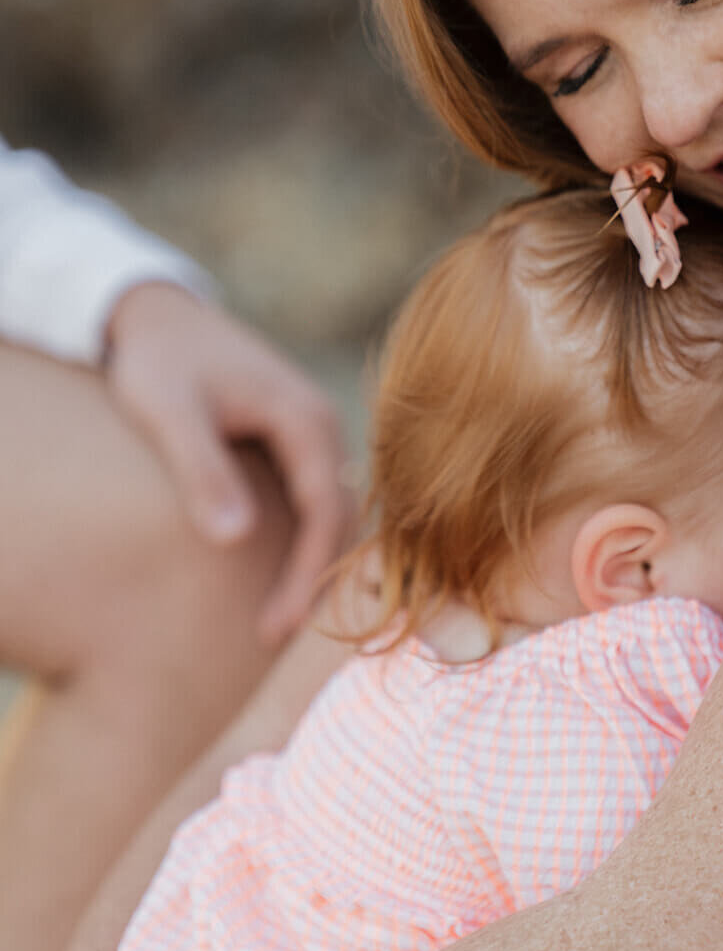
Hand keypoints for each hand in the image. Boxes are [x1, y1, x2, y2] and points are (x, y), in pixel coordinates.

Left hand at [105, 282, 348, 643]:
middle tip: (273, 637)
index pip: (324, 513)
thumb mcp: (169, 412)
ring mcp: (312, 433)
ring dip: (312, 564)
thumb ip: (202, 471)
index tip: (277, 625)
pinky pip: (313, 500)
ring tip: (277, 617)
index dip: (307, 575)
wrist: (155, 314)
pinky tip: (275, 573)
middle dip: (313, 581)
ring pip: (330, 512)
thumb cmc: (158, 361)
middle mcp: (322, 426)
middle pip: (338, 519)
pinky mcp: (293, 440)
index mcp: (305, 419)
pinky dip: (304, 541)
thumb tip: (236, 539)